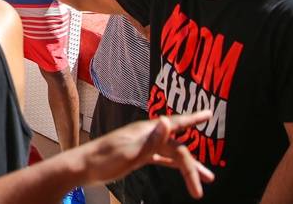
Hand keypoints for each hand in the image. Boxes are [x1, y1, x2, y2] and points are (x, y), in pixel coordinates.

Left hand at [88, 112, 214, 197]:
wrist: (83, 168)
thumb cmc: (103, 161)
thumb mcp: (130, 152)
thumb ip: (151, 140)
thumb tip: (166, 121)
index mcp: (146, 131)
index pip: (175, 124)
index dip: (193, 119)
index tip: (209, 114)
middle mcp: (146, 135)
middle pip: (177, 147)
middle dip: (193, 163)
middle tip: (209, 178)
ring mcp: (141, 145)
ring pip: (171, 154)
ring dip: (187, 166)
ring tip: (206, 178)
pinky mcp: (136, 156)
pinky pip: (160, 158)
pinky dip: (172, 164)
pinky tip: (179, 170)